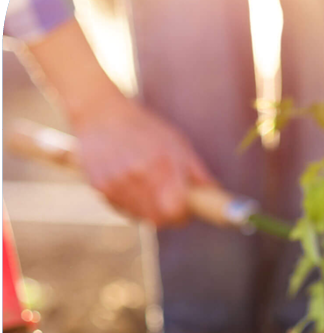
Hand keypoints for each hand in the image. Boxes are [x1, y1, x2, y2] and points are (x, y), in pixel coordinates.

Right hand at [74, 93, 214, 226]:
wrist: (100, 114)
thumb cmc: (145, 128)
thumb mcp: (177, 143)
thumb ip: (196, 171)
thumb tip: (214, 192)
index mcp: (160, 164)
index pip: (175, 210)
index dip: (184, 215)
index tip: (188, 210)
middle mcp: (136, 176)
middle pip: (158, 219)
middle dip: (170, 217)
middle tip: (175, 206)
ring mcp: (115, 183)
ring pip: (141, 216)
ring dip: (151, 211)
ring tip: (153, 191)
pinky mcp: (100, 187)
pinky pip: (123, 209)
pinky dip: (133, 205)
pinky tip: (135, 187)